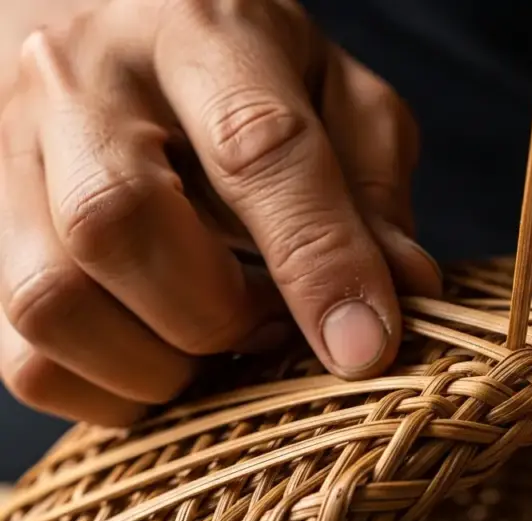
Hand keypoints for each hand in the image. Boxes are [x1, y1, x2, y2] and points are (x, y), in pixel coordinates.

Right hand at [0, 0, 440, 425]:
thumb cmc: (241, 69)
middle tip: (274, 326)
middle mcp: (80, 83)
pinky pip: (27, 358)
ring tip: (221, 341)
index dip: (319, 260)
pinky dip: (112, 389)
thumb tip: (408, 292)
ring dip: (161, 364)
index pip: (256, 145)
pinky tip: (168, 358)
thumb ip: (373, 185)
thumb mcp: (334, 95)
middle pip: (117, 223)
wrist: (106, 22)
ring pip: (53, 301)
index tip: (365, 347)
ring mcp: (10, 158)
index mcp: (197, 30)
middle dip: (220, 313)